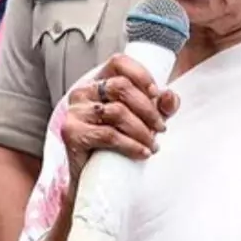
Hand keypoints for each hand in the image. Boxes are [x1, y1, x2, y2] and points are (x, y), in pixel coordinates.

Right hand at [61, 54, 180, 178]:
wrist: (94, 177)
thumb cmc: (117, 145)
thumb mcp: (144, 121)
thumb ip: (160, 106)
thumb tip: (168, 96)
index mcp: (98, 83)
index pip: (118, 63)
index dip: (141, 74)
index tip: (156, 94)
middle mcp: (82, 93)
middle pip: (121, 87)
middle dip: (147, 109)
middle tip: (160, 128)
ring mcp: (75, 112)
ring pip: (117, 112)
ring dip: (142, 130)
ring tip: (152, 144)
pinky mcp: (72, 133)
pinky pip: (108, 134)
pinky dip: (131, 145)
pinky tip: (142, 152)